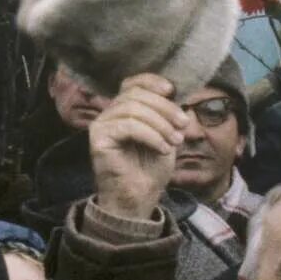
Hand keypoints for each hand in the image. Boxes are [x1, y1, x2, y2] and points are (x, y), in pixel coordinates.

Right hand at [88, 74, 184, 221]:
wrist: (139, 198)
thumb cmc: (150, 169)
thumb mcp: (165, 135)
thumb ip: (166, 115)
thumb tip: (176, 96)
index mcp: (123, 109)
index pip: (133, 83)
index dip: (152, 81)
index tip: (172, 90)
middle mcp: (109, 113)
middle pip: (136, 95)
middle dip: (164, 108)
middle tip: (183, 126)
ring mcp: (101, 124)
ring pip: (133, 109)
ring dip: (160, 124)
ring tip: (176, 140)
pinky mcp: (98, 137)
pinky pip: (127, 125)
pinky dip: (150, 135)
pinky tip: (163, 148)